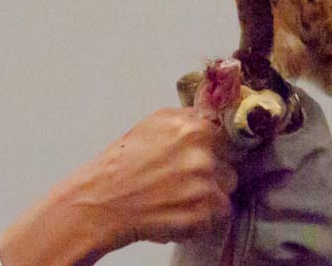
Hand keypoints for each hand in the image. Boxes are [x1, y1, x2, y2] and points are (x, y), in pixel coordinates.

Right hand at [0, 108, 237, 265]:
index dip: (218, 147)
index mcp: (194, 127)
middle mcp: (203, 153)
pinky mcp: (204, 213)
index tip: (212, 154)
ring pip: (226, 188)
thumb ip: (189, 118)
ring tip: (180, 196)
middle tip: (185, 179)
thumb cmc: (122, 164)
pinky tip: (180, 212)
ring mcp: (205, 184)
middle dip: (214, 171)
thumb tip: (214, 114)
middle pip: (230, 163)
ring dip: (210, 194)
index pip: (228, 135)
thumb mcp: (155, 123)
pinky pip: (219, 213)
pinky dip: (204, 217)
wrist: (101, 201)